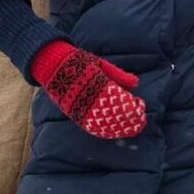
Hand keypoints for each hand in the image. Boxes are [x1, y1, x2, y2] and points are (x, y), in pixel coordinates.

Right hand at [31, 41, 145, 139]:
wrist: (53, 65)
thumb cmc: (79, 62)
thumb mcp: (100, 64)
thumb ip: (118, 74)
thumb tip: (136, 84)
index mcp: (96, 83)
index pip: (118, 98)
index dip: (130, 104)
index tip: (140, 104)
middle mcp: (88, 98)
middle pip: (112, 114)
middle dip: (128, 118)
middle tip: (140, 120)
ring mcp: (79, 108)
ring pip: (102, 123)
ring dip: (118, 127)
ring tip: (131, 128)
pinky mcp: (73, 114)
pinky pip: (90, 126)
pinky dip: (103, 130)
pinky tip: (113, 132)